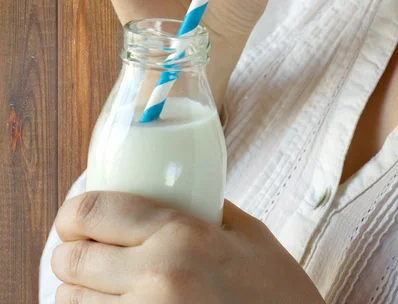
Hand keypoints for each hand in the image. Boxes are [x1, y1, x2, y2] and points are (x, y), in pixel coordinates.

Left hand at [52, 191, 323, 303]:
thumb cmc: (278, 295)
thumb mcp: (249, 235)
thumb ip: (205, 208)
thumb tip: (166, 191)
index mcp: (181, 236)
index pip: (95, 211)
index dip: (72, 213)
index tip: (74, 219)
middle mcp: (157, 279)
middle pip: (73, 260)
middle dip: (67, 255)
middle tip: (79, 254)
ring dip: (75, 294)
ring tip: (96, 290)